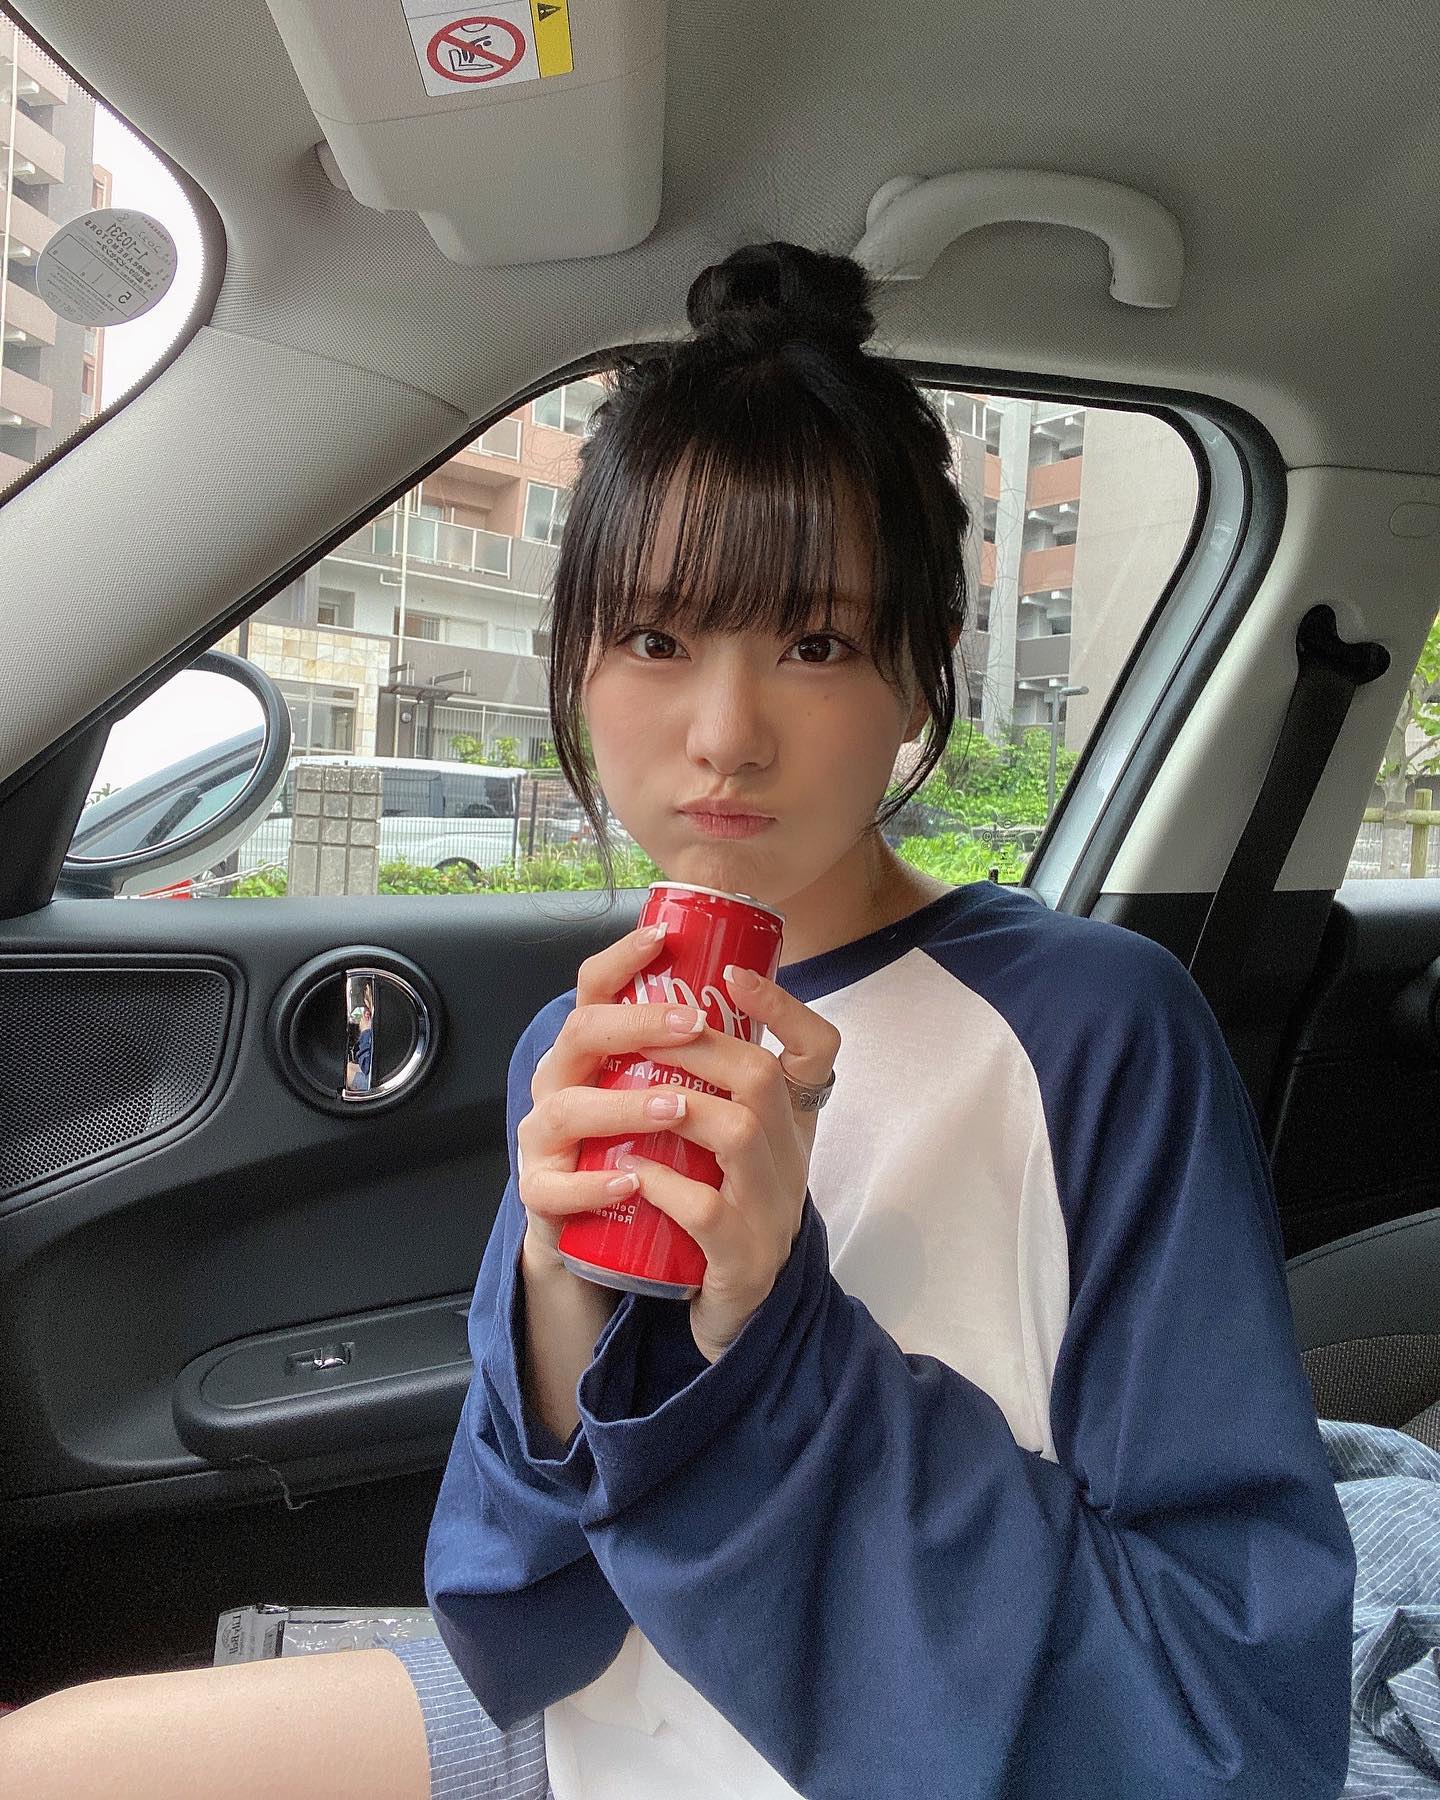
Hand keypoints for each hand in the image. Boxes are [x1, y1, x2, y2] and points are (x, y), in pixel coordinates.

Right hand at [517, 920, 730, 1275]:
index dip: (623, 957)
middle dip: (636, 1024)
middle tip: (691, 1024)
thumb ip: (706, 1050)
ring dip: (624, 1105)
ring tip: (675, 1107)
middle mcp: (560, 1081)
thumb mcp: (675, 1091)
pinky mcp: (543, 1195)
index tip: (665, 937)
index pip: (595, 986)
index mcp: (592, 1048)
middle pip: (581, 1032)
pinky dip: (594, 1185)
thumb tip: (756, 990)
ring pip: (567, 1108)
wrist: (608, 1234)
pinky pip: (557, 1189)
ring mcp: (545, 1137)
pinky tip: (632, 1182)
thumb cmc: (652, 1149)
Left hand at [611, 965, 841, 1362]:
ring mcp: (770, 1213)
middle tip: (648, 1029)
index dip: (784, 1007)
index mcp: (791, 1127)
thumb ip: (712, 1093)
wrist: (734, 1320)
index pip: (819, 1050)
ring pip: (738, 1135)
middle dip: (701, 1045)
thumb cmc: (721, 1217)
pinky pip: (705, 1212)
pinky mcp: (741, 1264)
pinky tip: (629, 1170)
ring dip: (679, 1105)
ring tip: (634, 1094)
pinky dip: (663, 1185)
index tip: (734, 973)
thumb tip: (664, 1012)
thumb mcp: (730, 1149)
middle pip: (765, 1080)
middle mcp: (791, 1163)